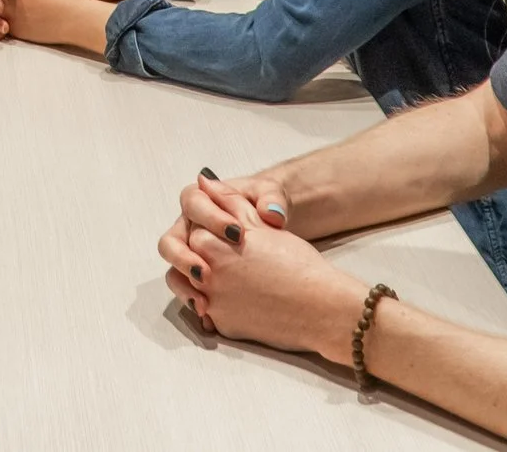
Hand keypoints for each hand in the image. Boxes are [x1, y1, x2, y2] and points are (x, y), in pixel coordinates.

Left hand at [159, 177, 365, 362]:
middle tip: (230, 255)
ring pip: (188, 288)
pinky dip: (216, 305)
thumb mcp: (260, 223)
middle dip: (202, 254)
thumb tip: (204, 181)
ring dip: (197, 281)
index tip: (230, 234)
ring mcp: (212, 302)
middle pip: (186, 258)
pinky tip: (237, 299)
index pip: (193, 230)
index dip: (210, 229)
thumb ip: (228, 200)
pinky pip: (207, 314)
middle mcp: (204, 274)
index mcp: (211, 244)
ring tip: (222, 276)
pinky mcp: (223, 325)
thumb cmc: (296, 261)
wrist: (320, 306)